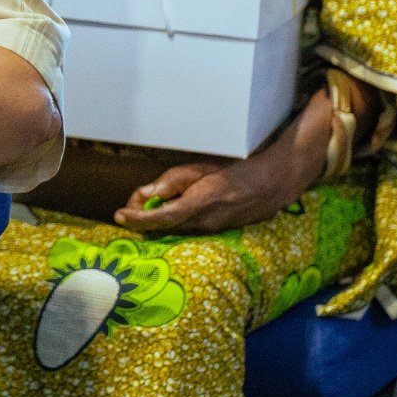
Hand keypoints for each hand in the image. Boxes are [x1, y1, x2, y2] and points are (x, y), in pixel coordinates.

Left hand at [113, 89, 333, 233]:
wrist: (275, 182)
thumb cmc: (239, 167)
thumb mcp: (204, 167)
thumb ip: (176, 180)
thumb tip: (150, 193)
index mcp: (202, 202)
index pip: (163, 217)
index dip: (139, 218)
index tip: (120, 215)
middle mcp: (207, 222)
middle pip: (165, 225)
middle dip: (143, 217)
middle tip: (130, 205)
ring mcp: (213, 229)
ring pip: (175, 227)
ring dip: (158, 218)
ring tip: (145, 203)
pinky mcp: (217, 230)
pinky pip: (188, 226)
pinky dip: (173, 219)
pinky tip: (168, 207)